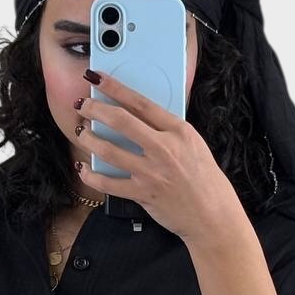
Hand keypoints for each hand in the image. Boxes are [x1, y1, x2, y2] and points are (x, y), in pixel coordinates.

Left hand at [73, 68, 242, 245]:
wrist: (212, 215)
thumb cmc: (205, 180)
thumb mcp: (193, 145)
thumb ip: (168, 131)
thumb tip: (140, 118)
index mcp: (178, 131)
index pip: (141, 103)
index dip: (115, 88)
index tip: (98, 78)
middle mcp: (164, 148)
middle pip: (121, 121)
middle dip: (95, 109)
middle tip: (83, 106)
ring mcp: (151, 172)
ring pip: (109, 150)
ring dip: (89, 139)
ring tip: (82, 133)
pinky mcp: (142, 194)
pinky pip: (108, 183)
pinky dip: (91, 175)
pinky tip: (83, 168)